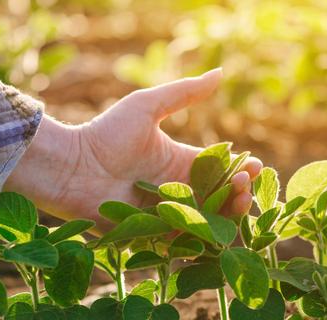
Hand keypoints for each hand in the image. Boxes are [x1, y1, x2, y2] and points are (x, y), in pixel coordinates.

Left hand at [5, 69, 261, 231]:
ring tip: (238, 203)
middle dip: (239, 193)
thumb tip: (220, 72)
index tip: (254, 166)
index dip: (240, 169)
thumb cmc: (106, 134)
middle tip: (245, 186)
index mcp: (181, 162)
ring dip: (228, 215)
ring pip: (207, 220)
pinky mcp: (154, 235)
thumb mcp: (147, 106)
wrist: (72, 167)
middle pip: (219, 197)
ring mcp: (167, 214)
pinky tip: (218, 230)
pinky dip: (203, 237)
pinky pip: (184, 239)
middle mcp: (178, 190)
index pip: (220, 169)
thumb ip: (184, 93)